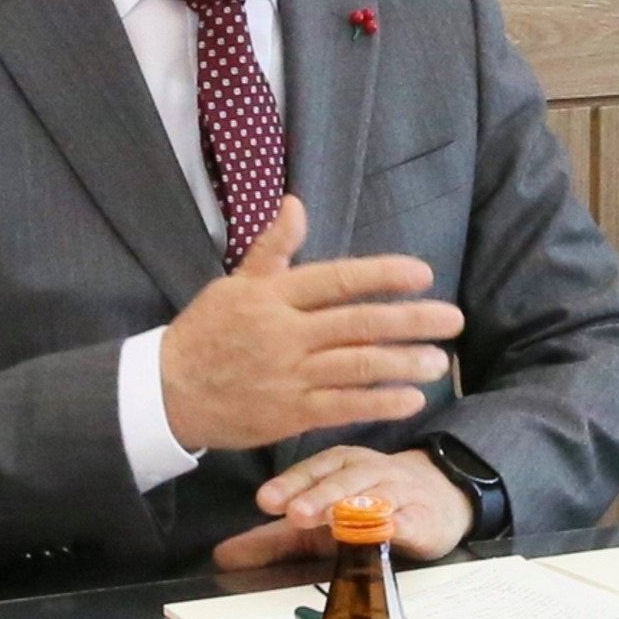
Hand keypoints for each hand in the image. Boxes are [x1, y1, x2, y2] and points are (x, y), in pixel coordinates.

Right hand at [155, 196, 463, 458]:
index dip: (382, 275)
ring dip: (403, 363)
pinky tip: (409, 398)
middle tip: (452, 318)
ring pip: (356, 367)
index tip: (422, 274)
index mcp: (273, 296)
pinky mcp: (286, 415)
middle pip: (358, 323)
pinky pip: (341, 408)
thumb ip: (272, 248)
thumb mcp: (234, 284)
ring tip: (439, 360)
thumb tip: (296, 204)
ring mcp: (287, 376)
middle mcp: (284, 333)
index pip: (337, 279)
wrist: (166, 391)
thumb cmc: (206, 333)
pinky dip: (377, 402)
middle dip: (410, 320)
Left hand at [211, 443, 471, 576]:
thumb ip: (273, 539)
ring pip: (375, 496)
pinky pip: (409, 519)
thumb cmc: (369, 506)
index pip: (311, 470)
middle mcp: (368, 472)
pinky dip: (397, 524)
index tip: (265, 500)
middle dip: (317, 495)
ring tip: (332, 521)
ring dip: (353, 507)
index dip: (290, 483)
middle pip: (341, 481)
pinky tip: (386, 531)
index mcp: (339, 465)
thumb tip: (222, 556)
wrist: (438, 498)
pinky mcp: (423, 518)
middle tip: (294, 513)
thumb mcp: (319, 519)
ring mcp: (398, 493)